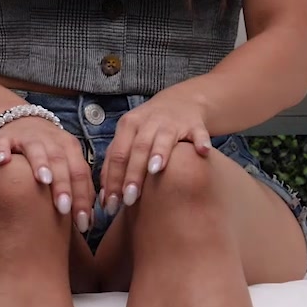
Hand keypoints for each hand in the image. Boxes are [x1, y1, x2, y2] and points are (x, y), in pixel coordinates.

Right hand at [0, 114, 96, 233]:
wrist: (23, 121)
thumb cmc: (49, 153)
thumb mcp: (67, 164)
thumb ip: (78, 188)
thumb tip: (89, 222)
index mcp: (70, 148)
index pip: (80, 173)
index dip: (83, 198)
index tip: (83, 224)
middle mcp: (52, 141)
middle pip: (60, 162)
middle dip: (63, 186)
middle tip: (64, 209)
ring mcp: (28, 137)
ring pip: (36, 149)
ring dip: (41, 164)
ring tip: (43, 180)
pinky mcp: (5, 136)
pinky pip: (3, 143)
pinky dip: (2, 150)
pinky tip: (2, 161)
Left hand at [99, 86, 211, 213]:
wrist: (180, 102)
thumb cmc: (148, 129)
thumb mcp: (128, 139)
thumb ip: (115, 165)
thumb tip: (105, 200)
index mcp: (128, 125)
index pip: (117, 154)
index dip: (113, 179)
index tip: (111, 204)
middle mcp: (148, 122)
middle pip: (138, 148)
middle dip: (133, 174)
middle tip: (130, 198)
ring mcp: (172, 122)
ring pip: (164, 137)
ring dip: (159, 152)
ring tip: (155, 170)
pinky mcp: (194, 124)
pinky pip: (199, 132)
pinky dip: (200, 141)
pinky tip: (202, 152)